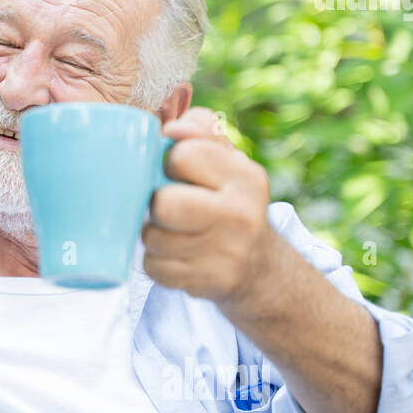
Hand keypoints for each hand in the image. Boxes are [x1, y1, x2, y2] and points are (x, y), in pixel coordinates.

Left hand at [142, 107, 280, 305]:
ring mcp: (228, 253)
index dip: (170, 164)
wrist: (259, 269)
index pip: (182, 155)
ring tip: (174, 232)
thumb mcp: (226, 160)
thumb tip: (173, 129)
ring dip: (154, 235)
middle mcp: (241, 215)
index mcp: (245, 177)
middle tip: (170, 207)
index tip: (180, 174)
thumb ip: (200, 130)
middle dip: (157, 205)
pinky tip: (178, 256)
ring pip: (153, 238)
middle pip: (163, 204)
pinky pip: (154, 268)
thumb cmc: (229, 201)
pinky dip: (158, 262)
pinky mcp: (209, 283)